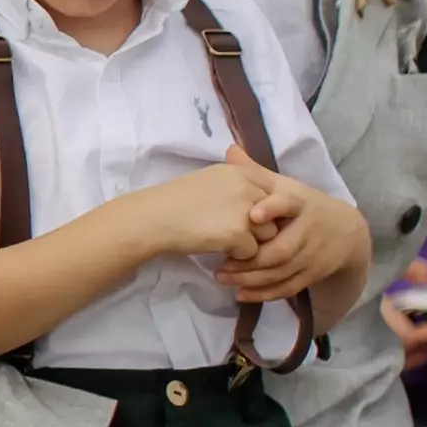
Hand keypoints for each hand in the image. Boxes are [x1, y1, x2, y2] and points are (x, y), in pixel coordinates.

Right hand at [133, 156, 276, 265]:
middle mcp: (246, 187)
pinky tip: (217, 247)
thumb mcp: (208, 181)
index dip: (262, 206)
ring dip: (251, 241)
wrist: (153, 219)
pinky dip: (236, 255)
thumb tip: (257, 203)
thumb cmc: (173, 202)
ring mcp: (244, 210)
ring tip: (224, 239)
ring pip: (268, 234)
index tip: (247, 216)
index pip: (270, 189)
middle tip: (232, 230)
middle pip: (273, 213)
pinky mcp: (239, 233)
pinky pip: (252, 252)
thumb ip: (235, 186)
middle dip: (258, 225)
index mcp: (238, 172)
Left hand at [223, 178, 367, 305]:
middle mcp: (308, 230)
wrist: (347, 231)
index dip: (273, 209)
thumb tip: (229, 149)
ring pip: (282, 271)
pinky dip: (265, 293)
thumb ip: (256, 172)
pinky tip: (241, 294)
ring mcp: (312, 255)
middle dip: (250, 258)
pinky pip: (288, 287)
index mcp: (300, 203)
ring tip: (222, 277)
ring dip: (251, 278)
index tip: (253, 215)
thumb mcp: (284, 185)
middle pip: (281, 249)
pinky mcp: (312, 274)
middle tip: (221, 262)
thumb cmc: (304, 205)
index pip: (288, 204)